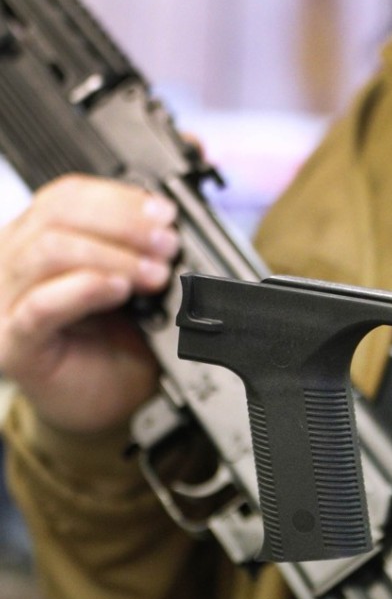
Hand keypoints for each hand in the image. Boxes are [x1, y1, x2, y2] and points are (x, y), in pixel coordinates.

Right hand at [0, 175, 178, 434]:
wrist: (108, 402)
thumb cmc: (115, 341)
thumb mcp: (130, 283)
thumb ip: (135, 249)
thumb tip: (166, 220)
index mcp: (35, 239)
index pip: (65, 196)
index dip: (119, 198)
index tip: (164, 212)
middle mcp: (11, 263)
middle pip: (55, 217)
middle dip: (123, 225)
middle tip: (167, 244)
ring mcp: (5, 303)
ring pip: (48, 252)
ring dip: (113, 256)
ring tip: (155, 273)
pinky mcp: (13, 343)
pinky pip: (41, 306)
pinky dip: (85, 289)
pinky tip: (118, 290)